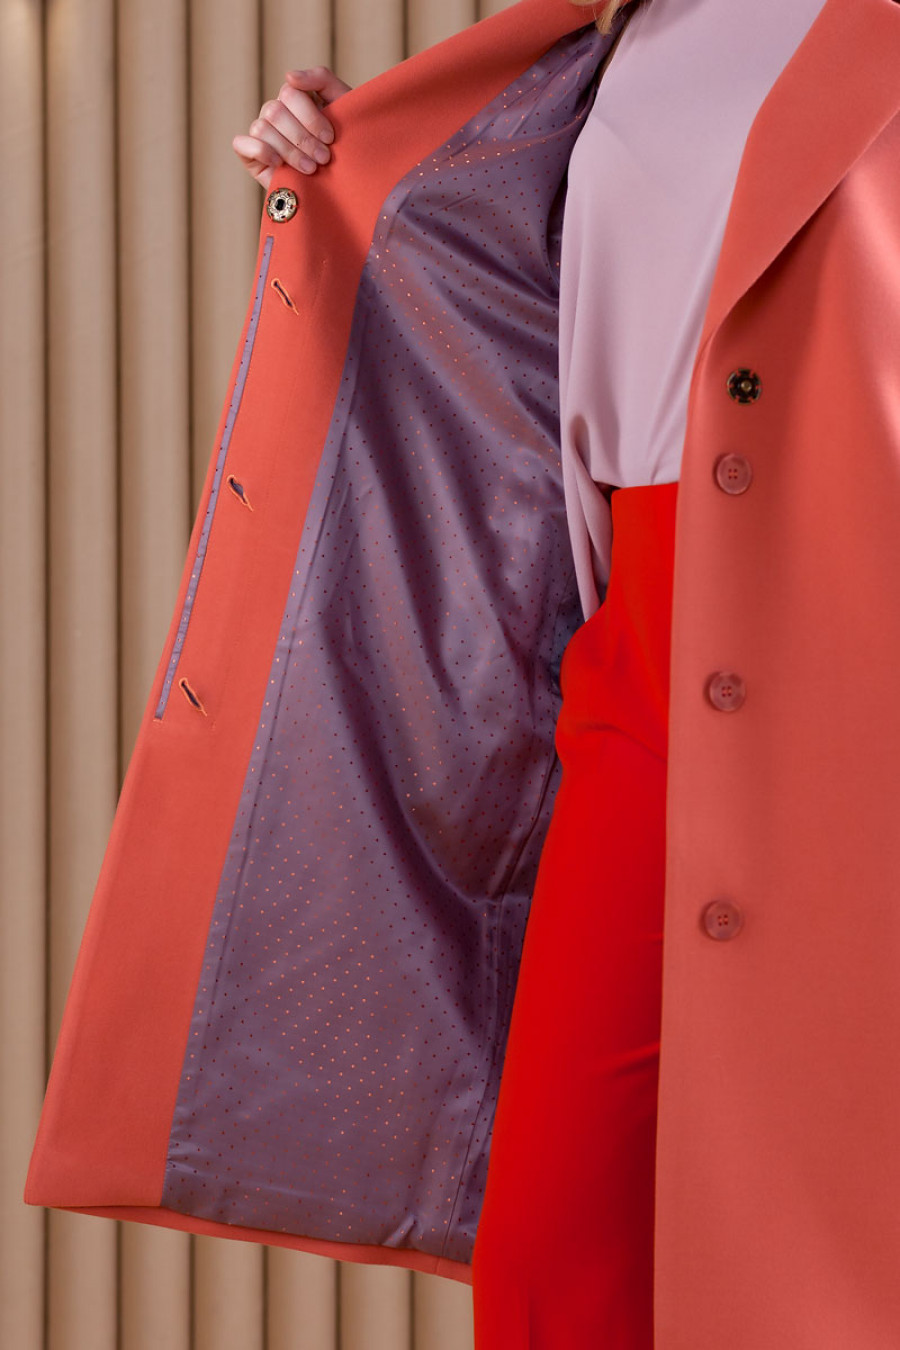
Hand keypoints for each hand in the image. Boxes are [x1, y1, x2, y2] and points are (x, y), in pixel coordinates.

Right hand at [232, 66, 352, 190]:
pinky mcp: (250, 156)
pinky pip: (242, 144)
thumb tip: (289, 76)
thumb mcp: (342, 105)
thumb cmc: (345, 144)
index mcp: (293, 98)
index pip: (290, 93)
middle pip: (276, 111)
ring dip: (289, 150)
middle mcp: (274, 113)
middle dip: (303, 138)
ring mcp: (261, 134)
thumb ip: (321, 79)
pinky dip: (260, 151)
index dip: (310, 117)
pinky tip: (279, 165)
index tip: (330, 138)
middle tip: (323, 158)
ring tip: (310, 168)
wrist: (343, 185)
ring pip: (262, 128)